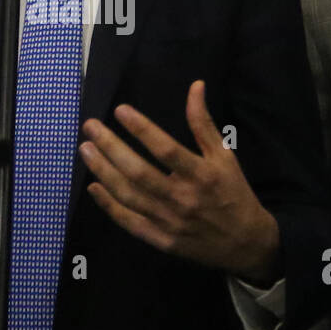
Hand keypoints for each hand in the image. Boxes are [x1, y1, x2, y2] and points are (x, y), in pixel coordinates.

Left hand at [79, 80, 280, 282]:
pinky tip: (93, 186)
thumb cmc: (233, 192)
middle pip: (139, 172)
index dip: (141, 129)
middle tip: (90, 126)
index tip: (120, 110)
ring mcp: (169, 222)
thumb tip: (195, 86)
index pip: (166, 149)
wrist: (245, 243)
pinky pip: (129, 221)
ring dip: (103, 171)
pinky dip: (109, 205)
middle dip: (110, 147)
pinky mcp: (160, 239)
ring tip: (85, 149)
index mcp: (202, 175)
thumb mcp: (225, 156)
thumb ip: (204, 123)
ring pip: (128, 195)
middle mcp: (183, 199)